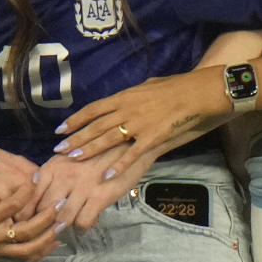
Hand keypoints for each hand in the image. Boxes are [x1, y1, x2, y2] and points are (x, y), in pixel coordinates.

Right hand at [0, 162, 60, 261]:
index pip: (14, 205)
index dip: (28, 190)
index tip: (38, 177)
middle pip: (27, 232)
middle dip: (46, 218)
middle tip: (60, 203)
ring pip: (28, 250)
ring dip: (48, 238)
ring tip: (63, 224)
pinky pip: (23, 257)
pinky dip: (40, 251)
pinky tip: (53, 242)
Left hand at [30, 145, 157, 230]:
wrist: (128, 142)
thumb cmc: (97, 151)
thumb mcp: (71, 156)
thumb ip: (53, 172)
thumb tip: (35, 186)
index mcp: (54, 165)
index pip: (32, 196)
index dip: (30, 213)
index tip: (33, 220)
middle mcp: (65, 175)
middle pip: (45, 210)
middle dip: (47, 223)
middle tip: (53, 227)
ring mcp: (82, 186)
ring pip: (62, 219)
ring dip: (67, 226)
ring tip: (72, 223)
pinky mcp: (100, 196)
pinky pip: (83, 222)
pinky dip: (83, 226)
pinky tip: (88, 219)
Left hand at [53, 67, 229, 178]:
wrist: (202, 91)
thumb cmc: (179, 86)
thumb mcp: (151, 85)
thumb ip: (135, 95)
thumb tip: (125, 99)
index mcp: (126, 96)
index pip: (94, 109)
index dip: (76, 120)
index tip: (60, 129)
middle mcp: (128, 108)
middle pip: (96, 125)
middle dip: (76, 138)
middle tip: (59, 150)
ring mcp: (140, 123)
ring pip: (108, 138)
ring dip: (89, 149)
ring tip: (73, 159)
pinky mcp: (154, 137)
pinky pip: (133, 153)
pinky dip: (119, 165)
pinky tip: (107, 176)